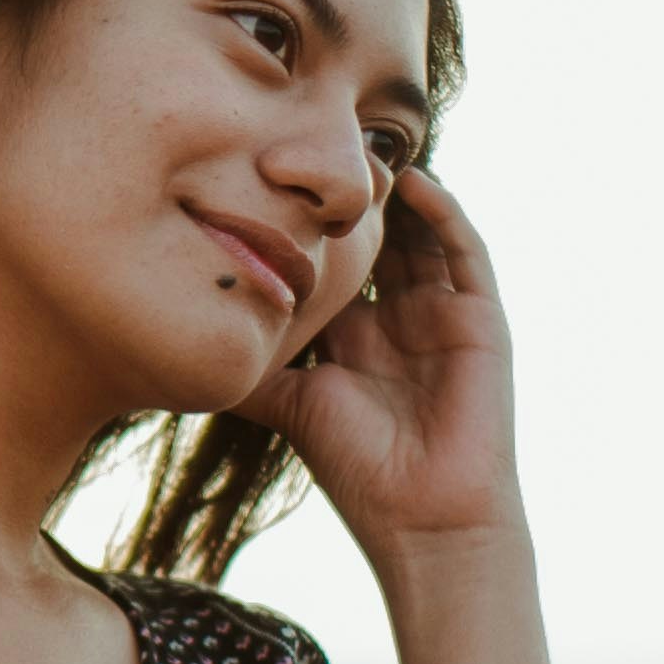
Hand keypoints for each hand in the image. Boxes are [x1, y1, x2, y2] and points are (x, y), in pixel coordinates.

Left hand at [235, 170, 522, 559]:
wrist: (426, 519)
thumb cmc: (359, 472)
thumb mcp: (289, 406)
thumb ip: (252, 368)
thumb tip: (183, 340)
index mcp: (355, 339)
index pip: (332, 264)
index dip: (307, 226)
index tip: (269, 178)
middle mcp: (399, 320)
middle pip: (377, 238)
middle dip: (351, 198)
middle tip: (317, 144)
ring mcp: (442, 316)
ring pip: (420, 234)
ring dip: (396, 194)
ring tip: (363, 150)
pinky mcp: (481, 320)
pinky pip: (465, 252)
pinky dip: (443, 213)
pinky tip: (413, 182)